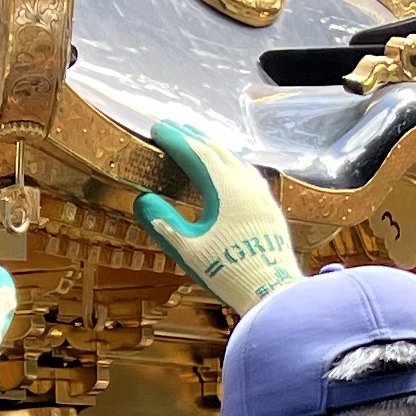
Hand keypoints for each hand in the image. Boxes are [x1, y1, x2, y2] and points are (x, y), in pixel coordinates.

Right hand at [137, 119, 300, 315]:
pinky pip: (247, 172)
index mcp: (224, 188)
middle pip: (216, 149)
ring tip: (196, 139)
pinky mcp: (269, 205)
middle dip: (193, 135)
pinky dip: (231, 161)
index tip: (157, 128)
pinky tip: (228, 166)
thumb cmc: (228, 272)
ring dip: (213, 146)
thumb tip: (143, 199)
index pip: (195, 152)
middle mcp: (245, 183)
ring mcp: (260, 193)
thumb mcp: (188, 249)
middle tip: (172, 125)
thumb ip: (163, 222)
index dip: (174, 138)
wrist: (272, 290)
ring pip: (235, 158)